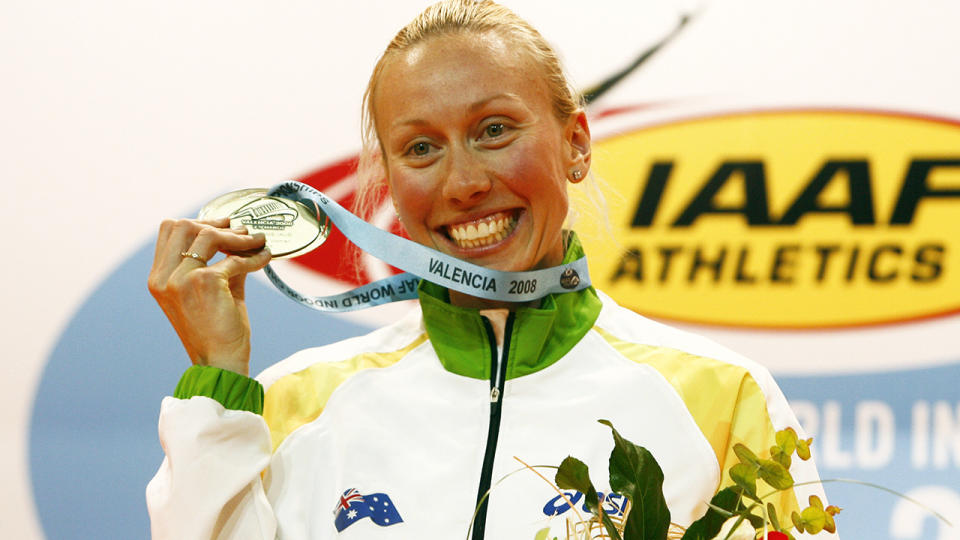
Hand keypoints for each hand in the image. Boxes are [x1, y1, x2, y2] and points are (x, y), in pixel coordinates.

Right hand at [147, 217, 270, 375]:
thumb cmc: (216, 331)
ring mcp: (181, 279)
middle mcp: (163, 277)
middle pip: (184, 225)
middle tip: (242, 231)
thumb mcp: (209, 290)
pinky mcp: (204, 282)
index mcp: (158, 278)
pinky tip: (264, 259)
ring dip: (238, 237)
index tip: (223, 227)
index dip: (198, 222)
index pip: (169, 231)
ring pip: (208, 235)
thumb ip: (217, 262)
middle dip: (217, 224)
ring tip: (257, 242)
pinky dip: (253, 256)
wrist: (220, 363)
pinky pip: (234, 259)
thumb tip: (239, 237)